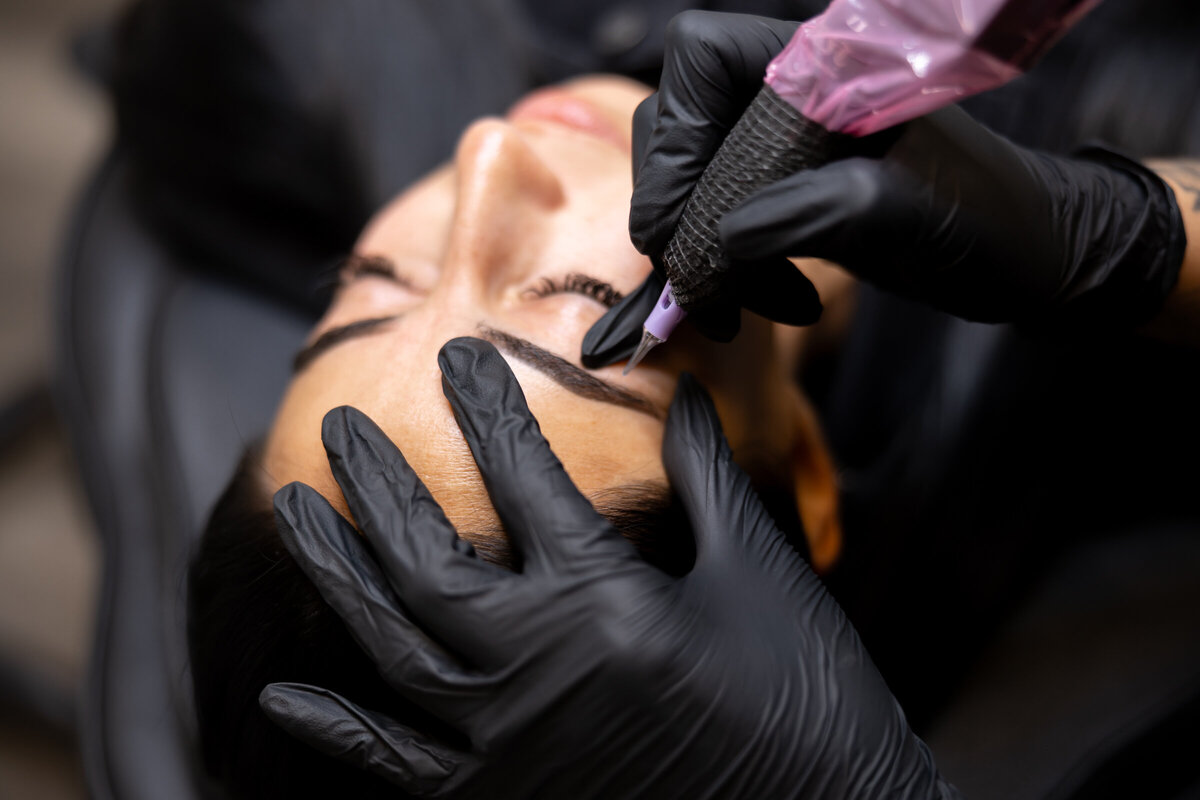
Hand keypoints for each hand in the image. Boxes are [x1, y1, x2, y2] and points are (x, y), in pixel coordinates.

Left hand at [262, 337, 958, 798]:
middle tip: (337, 428)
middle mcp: (535, 667)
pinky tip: (286, 696)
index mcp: (603, 600)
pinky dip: (339, 730)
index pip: (524, 478)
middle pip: (427, 557)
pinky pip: (398, 765)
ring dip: (338, 572)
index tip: (457, 360)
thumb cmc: (806, 702)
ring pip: (392, 645)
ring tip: (298, 509)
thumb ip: (707, 480)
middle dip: (376, 484)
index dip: (488, 409)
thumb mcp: (760, 577)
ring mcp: (507, 742)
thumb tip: (681, 396)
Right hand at [583, 10, 1185, 365]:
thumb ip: (794, 217)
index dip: (674, 140)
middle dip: (683, 215)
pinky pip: (719, 221)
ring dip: (706, 256)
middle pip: (679, 129)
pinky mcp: (788, 189)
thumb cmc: (986, 223)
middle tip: (703, 284)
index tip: (680, 224)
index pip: (699, 61)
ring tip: (750, 306)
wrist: (1030, 259)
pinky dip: (731, 272)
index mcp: (821, 66)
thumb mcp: (897, 214)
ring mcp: (785, 143)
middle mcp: (792, 92)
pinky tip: (779, 301)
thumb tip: (706, 250)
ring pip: (691, 184)